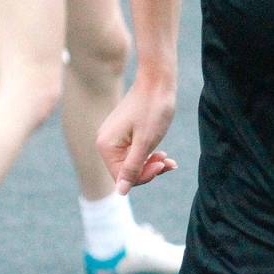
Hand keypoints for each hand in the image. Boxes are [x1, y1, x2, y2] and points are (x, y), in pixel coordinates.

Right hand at [96, 74, 177, 194]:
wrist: (158, 80)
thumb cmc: (153, 108)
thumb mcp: (146, 141)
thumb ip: (133, 167)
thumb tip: (120, 193)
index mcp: (106, 146)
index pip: (122, 176)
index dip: (144, 176)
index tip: (163, 165)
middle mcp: (104, 142)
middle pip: (126, 170)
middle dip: (149, 169)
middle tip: (169, 162)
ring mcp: (114, 136)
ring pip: (132, 161)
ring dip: (151, 163)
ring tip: (169, 159)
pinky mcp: (124, 131)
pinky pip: (134, 150)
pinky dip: (149, 153)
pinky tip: (163, 154)